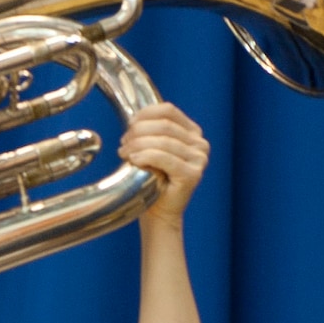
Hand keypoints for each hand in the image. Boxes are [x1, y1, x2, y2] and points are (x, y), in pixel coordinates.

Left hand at [118, 103, 209, 220]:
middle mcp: (200, 144)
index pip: (168, 110)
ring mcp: (199, 159)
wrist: (159, 212)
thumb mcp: (151, 148)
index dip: (145, 114)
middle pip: (164, 126)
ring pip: (164, 142)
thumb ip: (149, 131)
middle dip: (138, 132)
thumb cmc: (153, 179)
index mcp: (193, 132)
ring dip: (138, 145)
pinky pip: (165, 158)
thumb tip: (133, 120)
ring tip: (124, 153)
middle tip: (123, 144)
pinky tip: (133, 160)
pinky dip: (146, 157)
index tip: (129, 125)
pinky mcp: (193, 174)